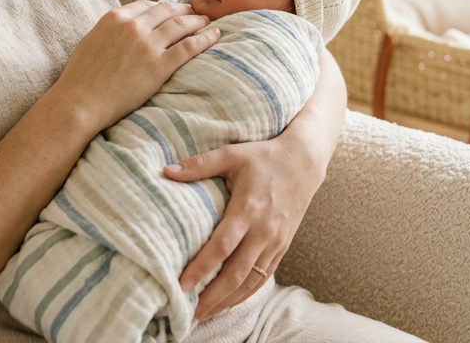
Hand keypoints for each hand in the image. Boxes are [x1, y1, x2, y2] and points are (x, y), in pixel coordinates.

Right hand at [57, 0, 218, 129]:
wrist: (79, 102)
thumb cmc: (80, 78)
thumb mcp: (91, 41)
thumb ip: (110, 31)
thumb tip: (121, 30)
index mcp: (115, 18)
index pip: (146, 5)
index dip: (162, 7)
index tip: (171, 10)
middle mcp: (133, 26)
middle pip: (166, 11)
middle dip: (183, 10)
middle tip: (194, 12)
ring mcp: (147, 45)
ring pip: (180, 25)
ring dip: (197, 21)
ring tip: (207, 22)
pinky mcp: (159, 66)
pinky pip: (189, 47)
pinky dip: (204, 39)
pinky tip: (215, 36)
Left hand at [163, 133, 324, 322]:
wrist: (303, 162)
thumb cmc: (264, 157)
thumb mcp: (231, 154)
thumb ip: (200, 165)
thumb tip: (166, 171)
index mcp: (248, 209)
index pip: (222, 246)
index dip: (201, 268)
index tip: (181, 284)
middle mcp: (264, 230)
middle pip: (236, 273)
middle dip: (212, 296)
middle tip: (190, 312)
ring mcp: (275, 242)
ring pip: (251, 281)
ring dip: (228, 301)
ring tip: (205, 314)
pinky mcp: (282, 247)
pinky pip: (264, 277)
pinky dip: (246, 294)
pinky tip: (229, 302)